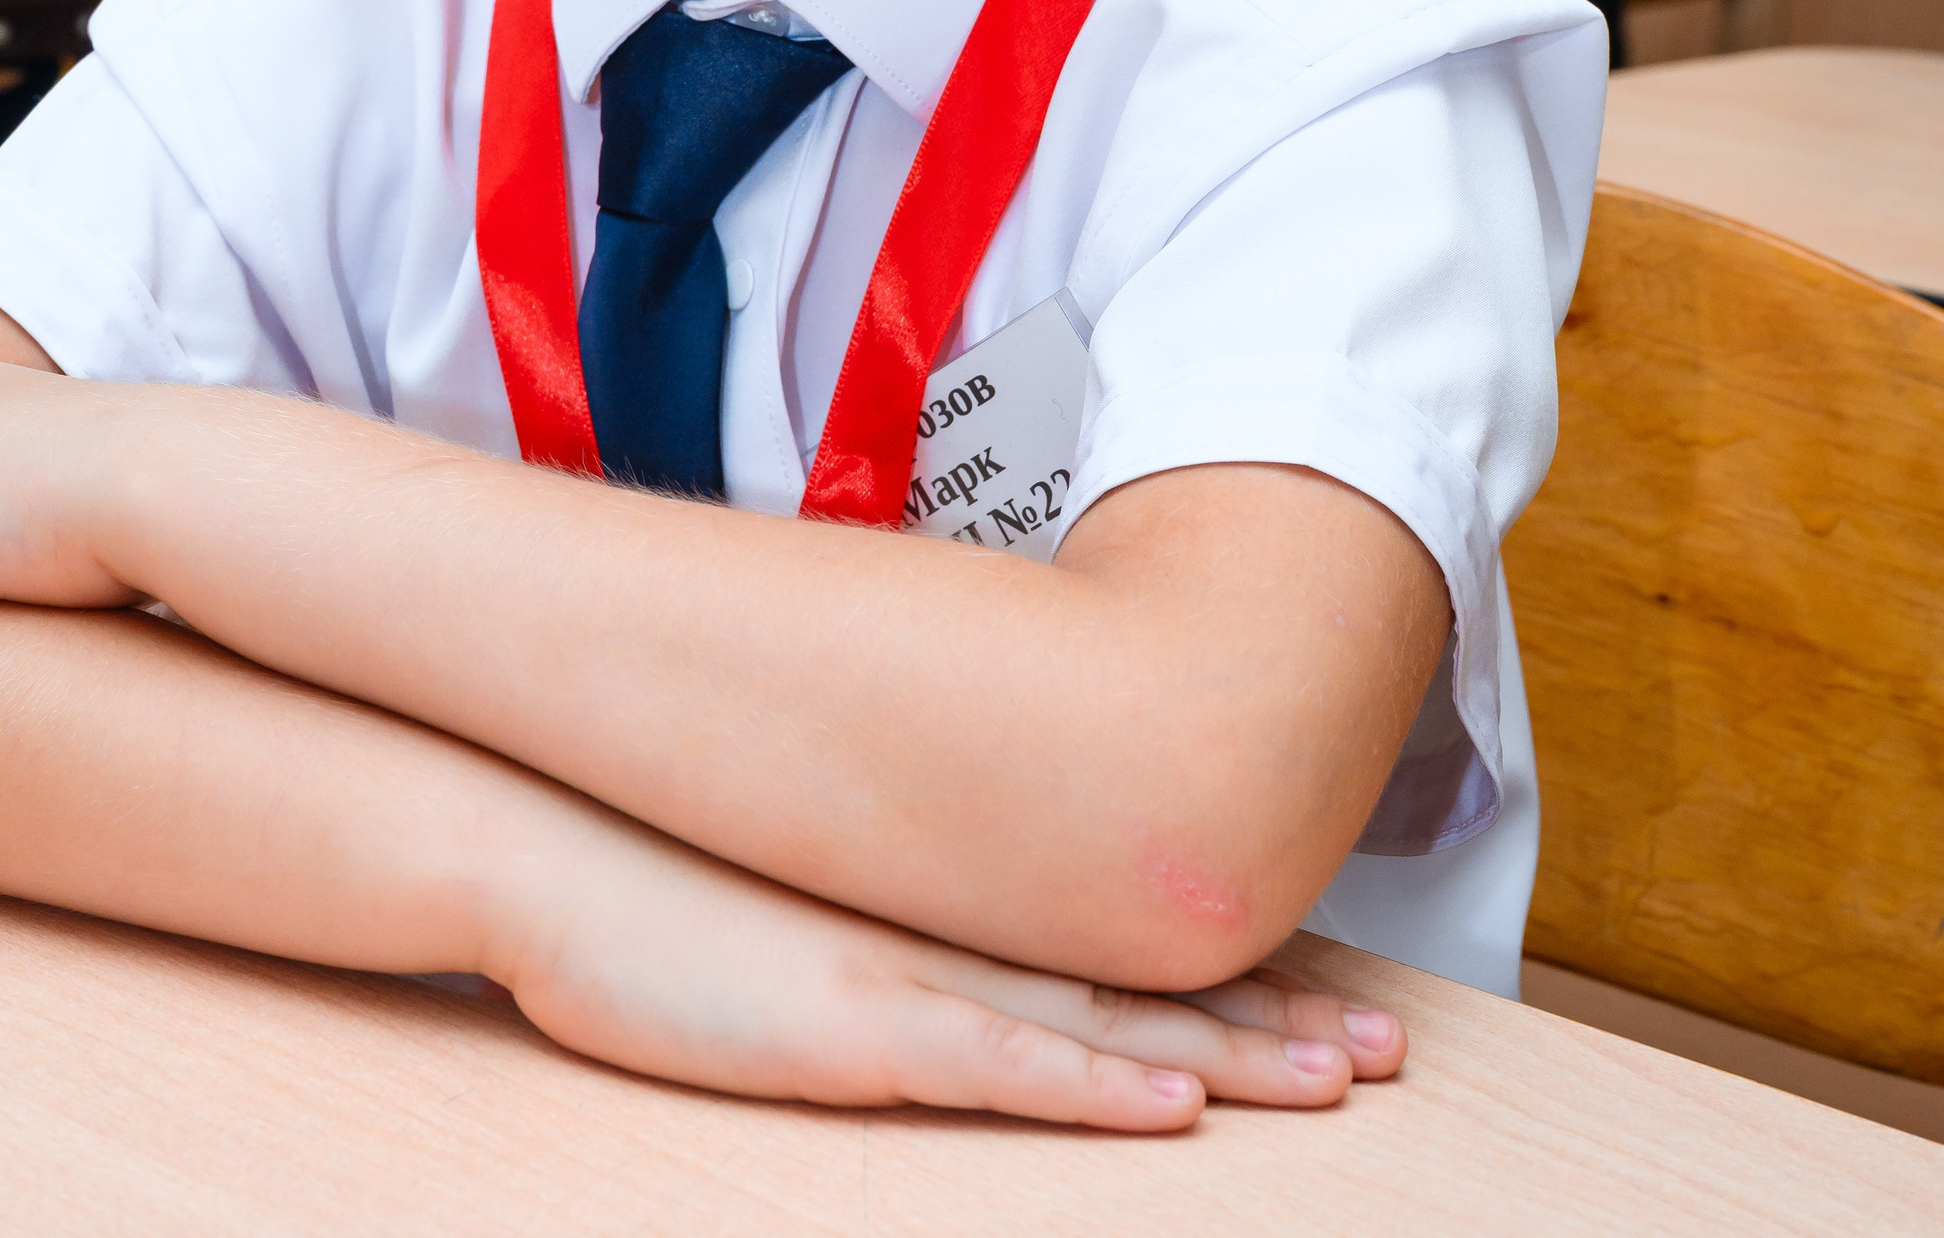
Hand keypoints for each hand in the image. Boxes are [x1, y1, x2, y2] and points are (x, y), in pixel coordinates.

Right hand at [500, 807, 1406, 1127]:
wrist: (553, 842)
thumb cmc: (660, 874)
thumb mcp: (802, 888)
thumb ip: (884, 909)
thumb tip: (946, 916)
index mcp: (945, 903)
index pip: (1116, 942)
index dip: (1232, 971)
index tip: (1330, 988)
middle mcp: (952, 934)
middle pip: (1146, 984)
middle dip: (1277, 1019)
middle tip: (1390, 1046)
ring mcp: (910, 979)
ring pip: (1106, 1026)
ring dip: (1232, 1055)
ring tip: (1341, 1077)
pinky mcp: (855, 1031)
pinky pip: (1000, 1066)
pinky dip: (1094, 1086)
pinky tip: (1173, 1102)